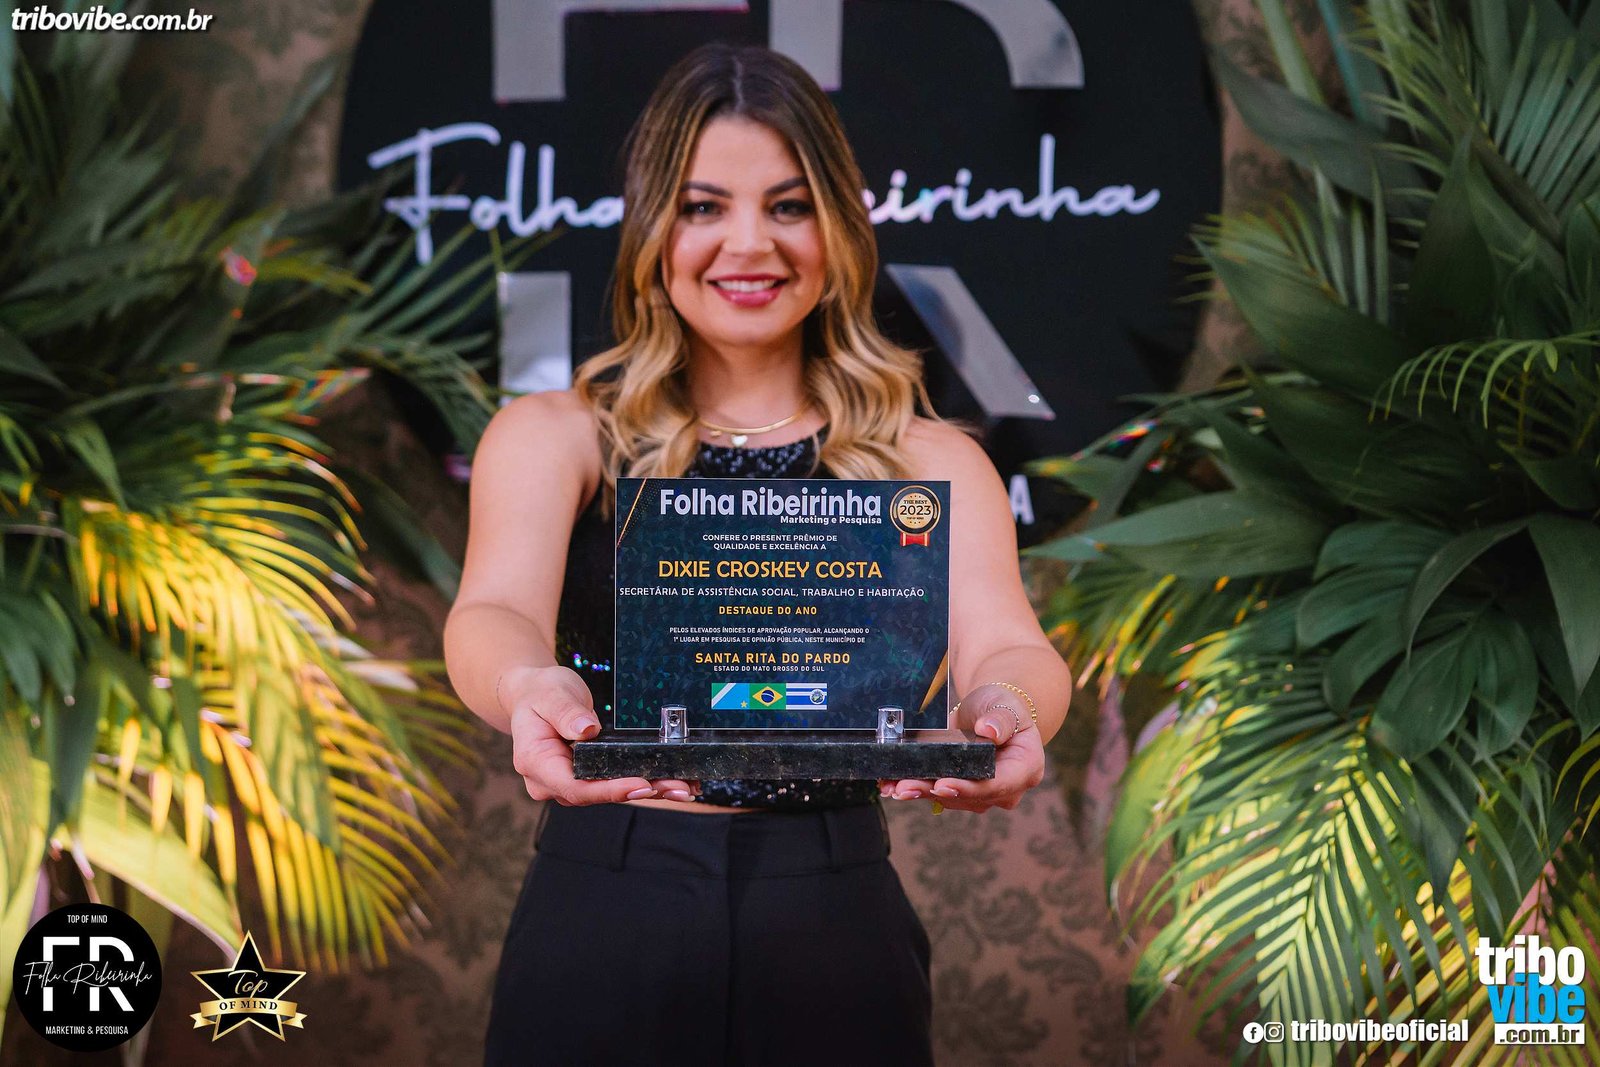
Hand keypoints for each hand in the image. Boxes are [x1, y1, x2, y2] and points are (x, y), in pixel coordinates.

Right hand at [504, 665, 694, 804]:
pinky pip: (613, 784)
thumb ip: (566, 713)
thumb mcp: (551, 694)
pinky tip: (671, 782)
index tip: (641, 784)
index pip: (575, 786)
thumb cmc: (540, 694)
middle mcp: (550, 782)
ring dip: (649, 790)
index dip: (610, 790)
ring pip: (610, 793)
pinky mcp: (585, 779)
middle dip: (640, 791)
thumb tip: (587, 730)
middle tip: (678, 787)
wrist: (534, 696)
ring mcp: (568, 784)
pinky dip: (643, 783)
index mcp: (535, 763)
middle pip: (597, 794)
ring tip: (684, 787)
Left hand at [878, 684, 1045, 812]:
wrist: (990, 710)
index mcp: (1026, 769)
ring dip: (921, 792)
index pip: (996, 784)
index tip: (942, 784)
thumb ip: (1000, 719)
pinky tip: (892, 785)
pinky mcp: (963, 790)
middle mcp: (1006, 788)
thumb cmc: (1002, 706)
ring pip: (950, 798)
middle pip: (969, 796)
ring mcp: (984, 793)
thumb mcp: (1004, 704)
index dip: (968, 788)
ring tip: (893, 786)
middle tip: (905, 787)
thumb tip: (989, 732)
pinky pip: (939, 792)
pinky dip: (917, 788)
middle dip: (935, 791)